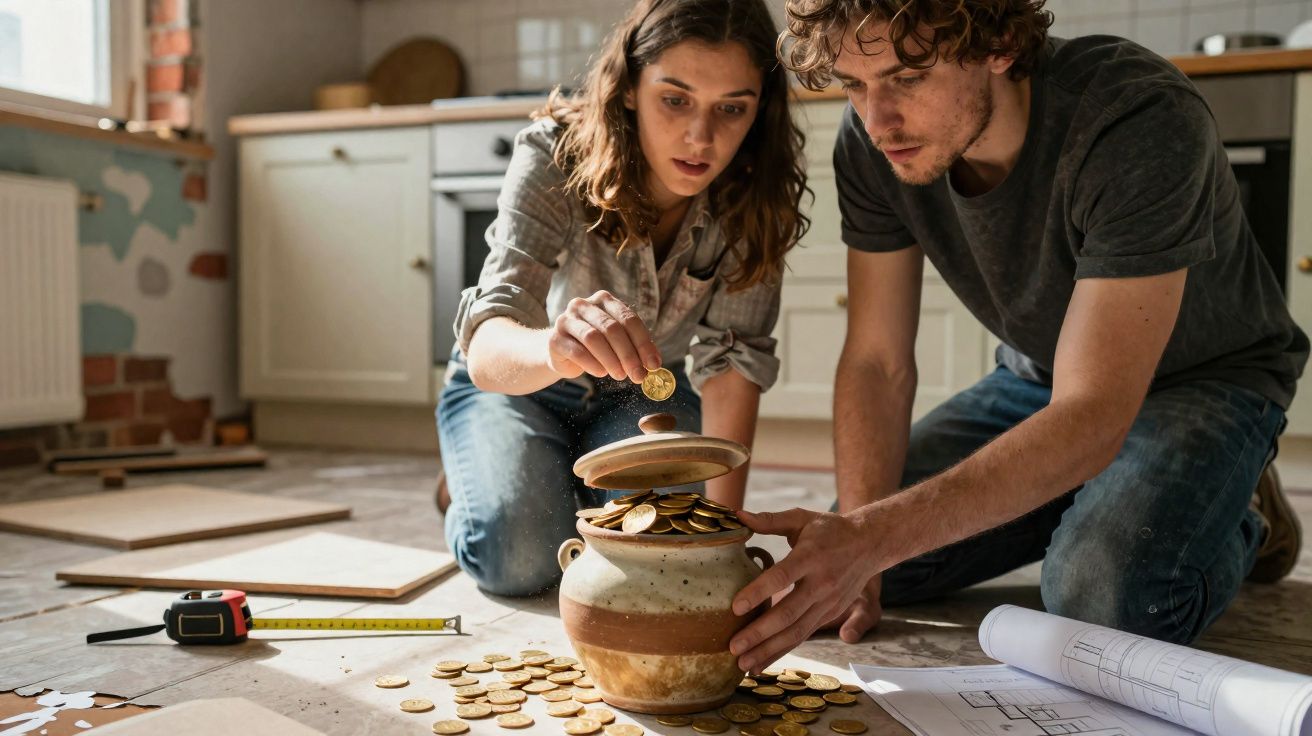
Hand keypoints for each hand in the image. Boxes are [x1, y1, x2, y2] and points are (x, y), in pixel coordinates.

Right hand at [546, 290, 660, 381]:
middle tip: (638, 375)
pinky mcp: (555, 338)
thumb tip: (654, 364)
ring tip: (621, 375)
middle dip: (628, 354)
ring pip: (593, 338)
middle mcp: (584, 305)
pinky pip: (577, 352)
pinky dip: (592, 364)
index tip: (654, 365)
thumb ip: (635, 349)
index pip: (628, 319)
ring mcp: (566, 320)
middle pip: (611, 328)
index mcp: (604, 300)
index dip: (643, 343)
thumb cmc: (596, 347)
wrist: (562, 353)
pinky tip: (601, 373)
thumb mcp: (618, 343)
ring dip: (611, 360)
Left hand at [729, 508, 878, 672]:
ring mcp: (828, 603)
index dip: (759, 592)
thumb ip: (770, 520)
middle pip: (788, 613)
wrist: (870, 544)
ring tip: (743, 664)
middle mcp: (821, 584)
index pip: (783, 576)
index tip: (736, 607)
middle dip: (760, 633)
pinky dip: (782, 651)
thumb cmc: (830, 529)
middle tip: (733, 646)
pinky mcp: (829, 614)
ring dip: (769, 650)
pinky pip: (803, 635)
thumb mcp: (802, 518)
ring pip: (796, 632)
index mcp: (811, 556)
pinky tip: (761, 662)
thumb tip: (738, 515)